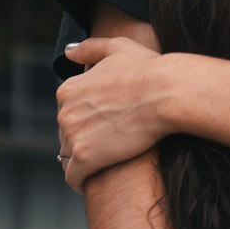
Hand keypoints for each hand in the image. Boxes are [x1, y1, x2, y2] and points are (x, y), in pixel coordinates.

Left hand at [56, 35, 169, 192]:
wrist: (164, 93)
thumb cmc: (147, 68)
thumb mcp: (117, 48)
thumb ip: (89, 49)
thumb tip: (69, 54)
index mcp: (68, 89)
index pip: (68, 111)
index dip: (85, 118)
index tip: (101, 123)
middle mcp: (64, 112)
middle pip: (67, 134)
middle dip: (83, 138)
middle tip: (107, 142)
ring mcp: (72, 136)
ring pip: (69, 156)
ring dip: (83, 159)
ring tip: (105, 160)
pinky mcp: (84, 158)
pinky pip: (73, 177)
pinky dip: (80, 180)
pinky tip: (93, 180)